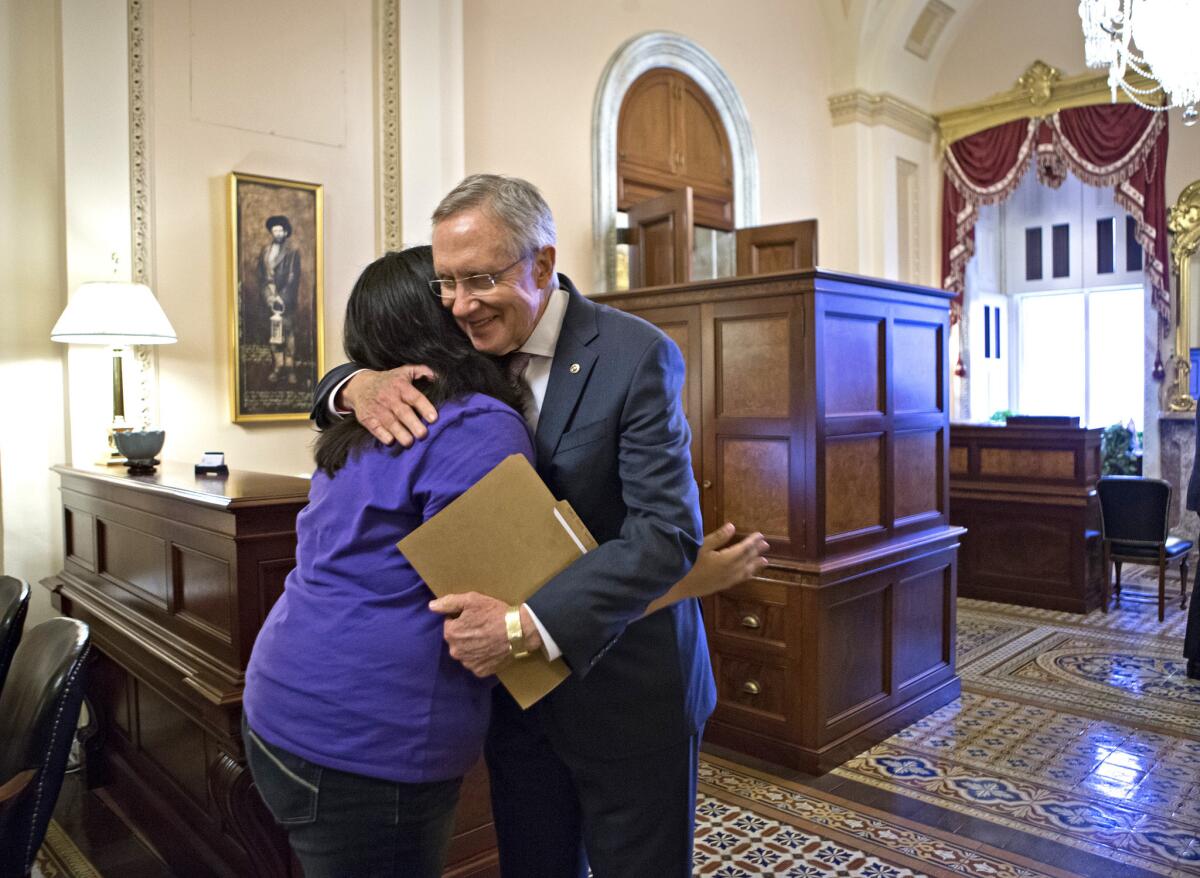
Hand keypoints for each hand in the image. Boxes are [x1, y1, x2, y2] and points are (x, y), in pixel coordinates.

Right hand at [339, 365, 438, 445]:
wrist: (359, 385)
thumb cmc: (389, 381)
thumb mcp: (405, 371)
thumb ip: (423, 371)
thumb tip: (438, 377)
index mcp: (400, 386)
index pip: (414, 397)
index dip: (425, 408)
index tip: (434, 419)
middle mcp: (389, 397)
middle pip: (403, 412)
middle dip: (414, 424)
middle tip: (423, 434)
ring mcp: (377, 409)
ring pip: (390, 423)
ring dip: (401, 434)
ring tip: (410, 442)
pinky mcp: (367, 419)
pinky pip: (376, 429)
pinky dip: (383, 436)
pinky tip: (392, 441)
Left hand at [428, 592, 541, 677]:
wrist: (518, 631)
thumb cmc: (494, 613)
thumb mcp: (471, 600)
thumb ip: (449, 603)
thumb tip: (431, 606)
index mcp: (451, 634)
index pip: (450, 624)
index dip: (462, 618)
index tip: (474, 616)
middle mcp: (456, 651)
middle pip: (457, 640)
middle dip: (465, 633)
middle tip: (482, 626)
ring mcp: (468, 663)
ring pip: (466, 652)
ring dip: (472, 646)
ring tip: (488, 638)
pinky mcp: (481, 671)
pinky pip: (477, 663)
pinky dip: (482, 657)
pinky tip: (491, 649)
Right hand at [645, 524, 768, 614]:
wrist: (679, 586)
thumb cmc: (688, 563)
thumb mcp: (701, 547)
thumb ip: (718, 537)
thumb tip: (732, 526)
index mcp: (726, 559)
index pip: (744, 548)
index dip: (752, 541)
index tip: (760, 535)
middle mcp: (731, 570)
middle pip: (747, 559)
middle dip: (757, 551)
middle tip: (766, 545)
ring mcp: (727, 579)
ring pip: (746, 571)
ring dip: (756, 564)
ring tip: (765, 561)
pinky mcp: (723, 586)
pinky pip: (740, 579)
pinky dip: (748, 574)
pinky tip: (750, 574)